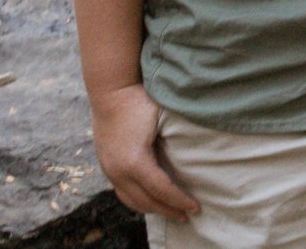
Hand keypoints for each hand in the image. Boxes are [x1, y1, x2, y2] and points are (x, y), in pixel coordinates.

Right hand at [88, 81, 200, 221]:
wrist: (111, 89)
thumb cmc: (141, 100)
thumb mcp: (164, 119)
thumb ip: (177, 139)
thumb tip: (200, 154)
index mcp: (134, 161)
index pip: (161, 190)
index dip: (180, 201)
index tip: (196, 207)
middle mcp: (118, 170)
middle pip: (146, 201)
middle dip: (168, 210)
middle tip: (188, 216)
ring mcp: (109, 169)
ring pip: (130, 200)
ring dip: (151, 209)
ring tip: (170, 211)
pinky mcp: (105, 165)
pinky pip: (121, 192)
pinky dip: (137, 200)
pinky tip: (149, 200)